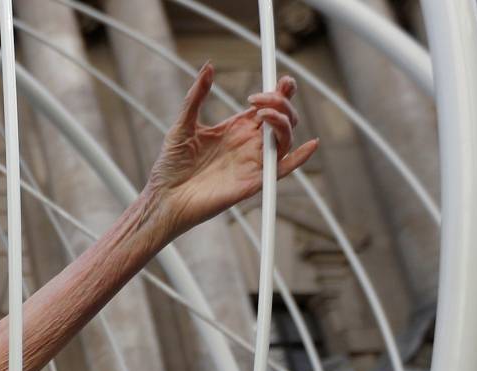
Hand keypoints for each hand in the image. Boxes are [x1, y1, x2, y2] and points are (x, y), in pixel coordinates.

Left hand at [147, 63, 318, 238]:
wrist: (165, 197)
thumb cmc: (172, 165)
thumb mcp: (183, 124)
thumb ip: (196, 96)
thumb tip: (208, 66)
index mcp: (237, 129)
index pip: (268, 106)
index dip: (279, 91)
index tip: (280, 78)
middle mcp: (249, 144)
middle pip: (282, 119)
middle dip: (281, 102)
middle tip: (258, 98)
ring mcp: (252, 163)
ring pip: (284, 140)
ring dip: (282, 123)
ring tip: (264, 114)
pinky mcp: (252, 183)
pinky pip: (281, 170)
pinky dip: (299, 159)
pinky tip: (311, 145)